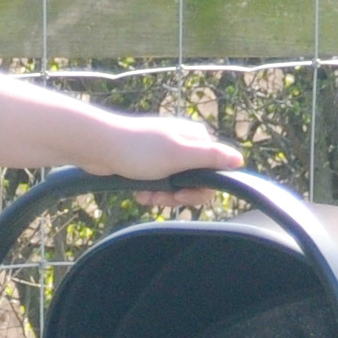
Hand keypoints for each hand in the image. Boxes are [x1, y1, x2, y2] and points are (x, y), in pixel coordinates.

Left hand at [68, 105, 241, 185]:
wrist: (98, 145)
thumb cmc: (137, 150)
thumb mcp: (179, 155)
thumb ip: (210, 157)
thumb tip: (240, 160)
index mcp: (196, 138)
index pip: (214, 173)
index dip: (199, 190)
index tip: (180, 195)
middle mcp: (184, 143)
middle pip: (196, 181)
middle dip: (178, 195)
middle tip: (160, 198)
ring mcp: (166, 152)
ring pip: (176, 185)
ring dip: (162, 196)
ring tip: (146, 196)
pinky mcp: (149, 162)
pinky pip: (159, 183)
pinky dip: (151, 191)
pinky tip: (139, 194)